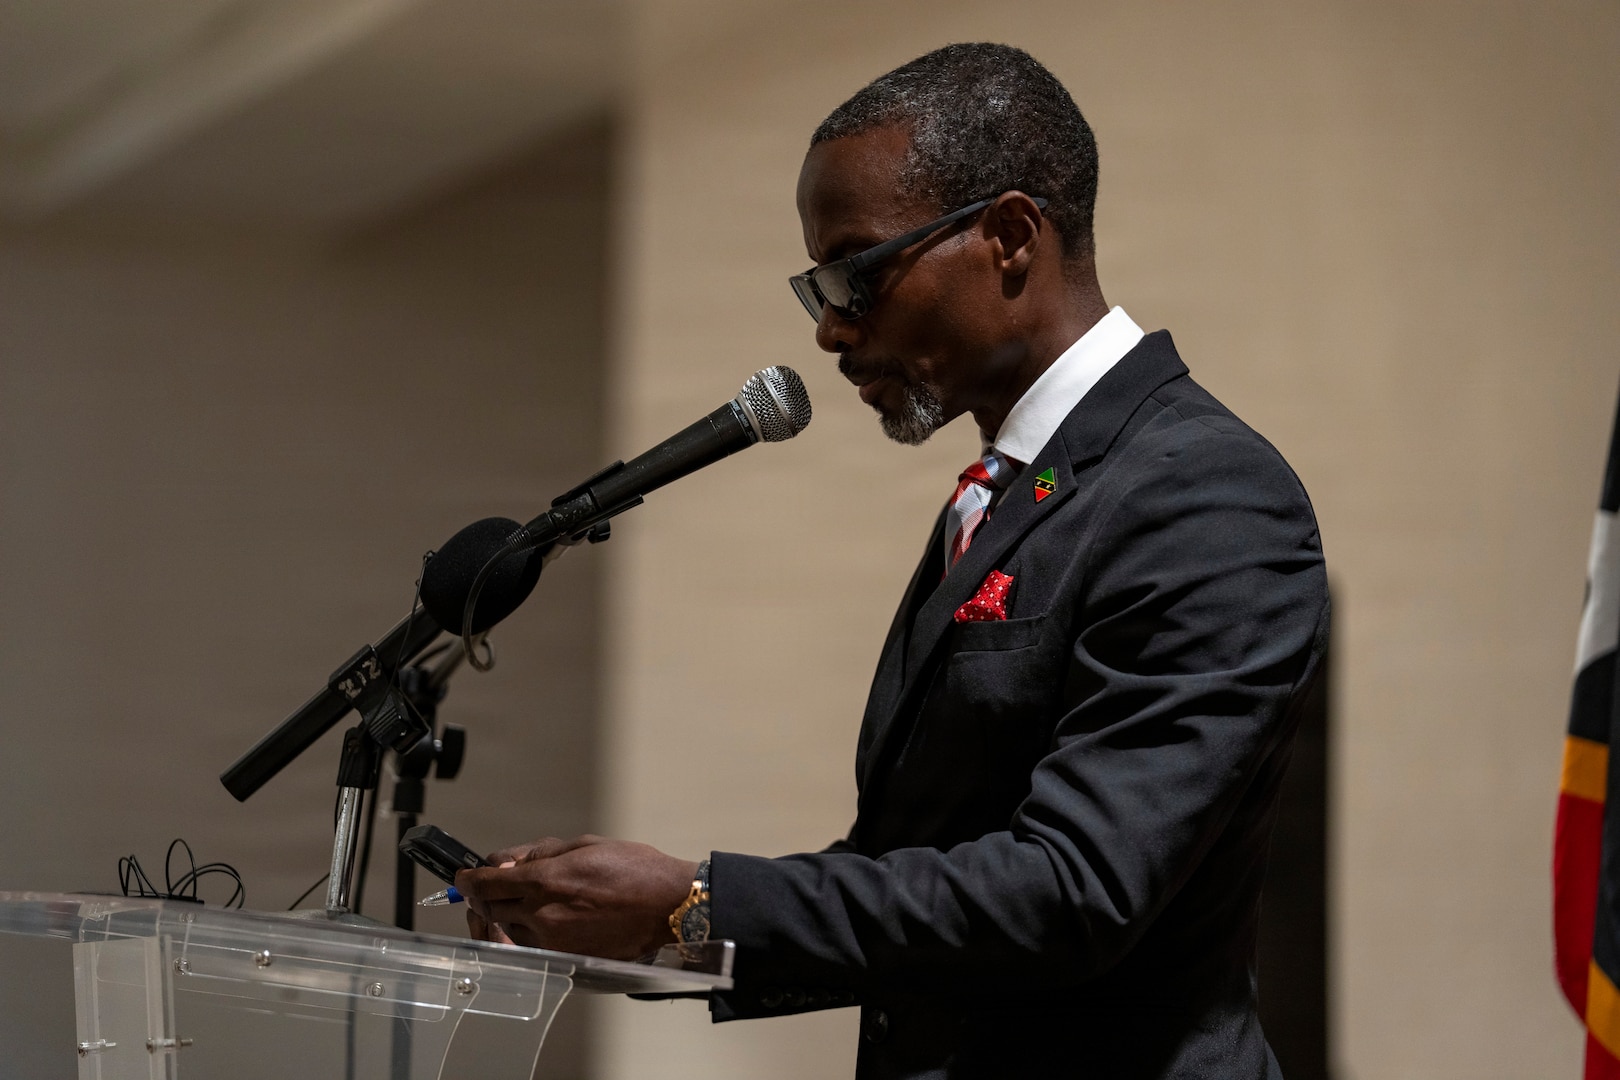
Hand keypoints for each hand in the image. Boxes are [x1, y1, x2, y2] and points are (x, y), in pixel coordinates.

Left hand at [455, 835, 697, 960]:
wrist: (668, 906)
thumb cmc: (635, 870)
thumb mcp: (585, 845)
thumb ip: (540, 854)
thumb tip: (508, 863)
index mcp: (545, 881)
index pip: (486, 884)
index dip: (468, 880)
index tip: (463, 877)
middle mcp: (542, 914)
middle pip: (490, 911)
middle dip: (482, 900)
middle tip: (485, 890)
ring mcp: (553, 941)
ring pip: (508, 932)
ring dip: (504, 918)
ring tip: (518, 904)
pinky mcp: (566, 957)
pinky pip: (532, 948)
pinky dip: (526, 935)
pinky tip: (540, 921)